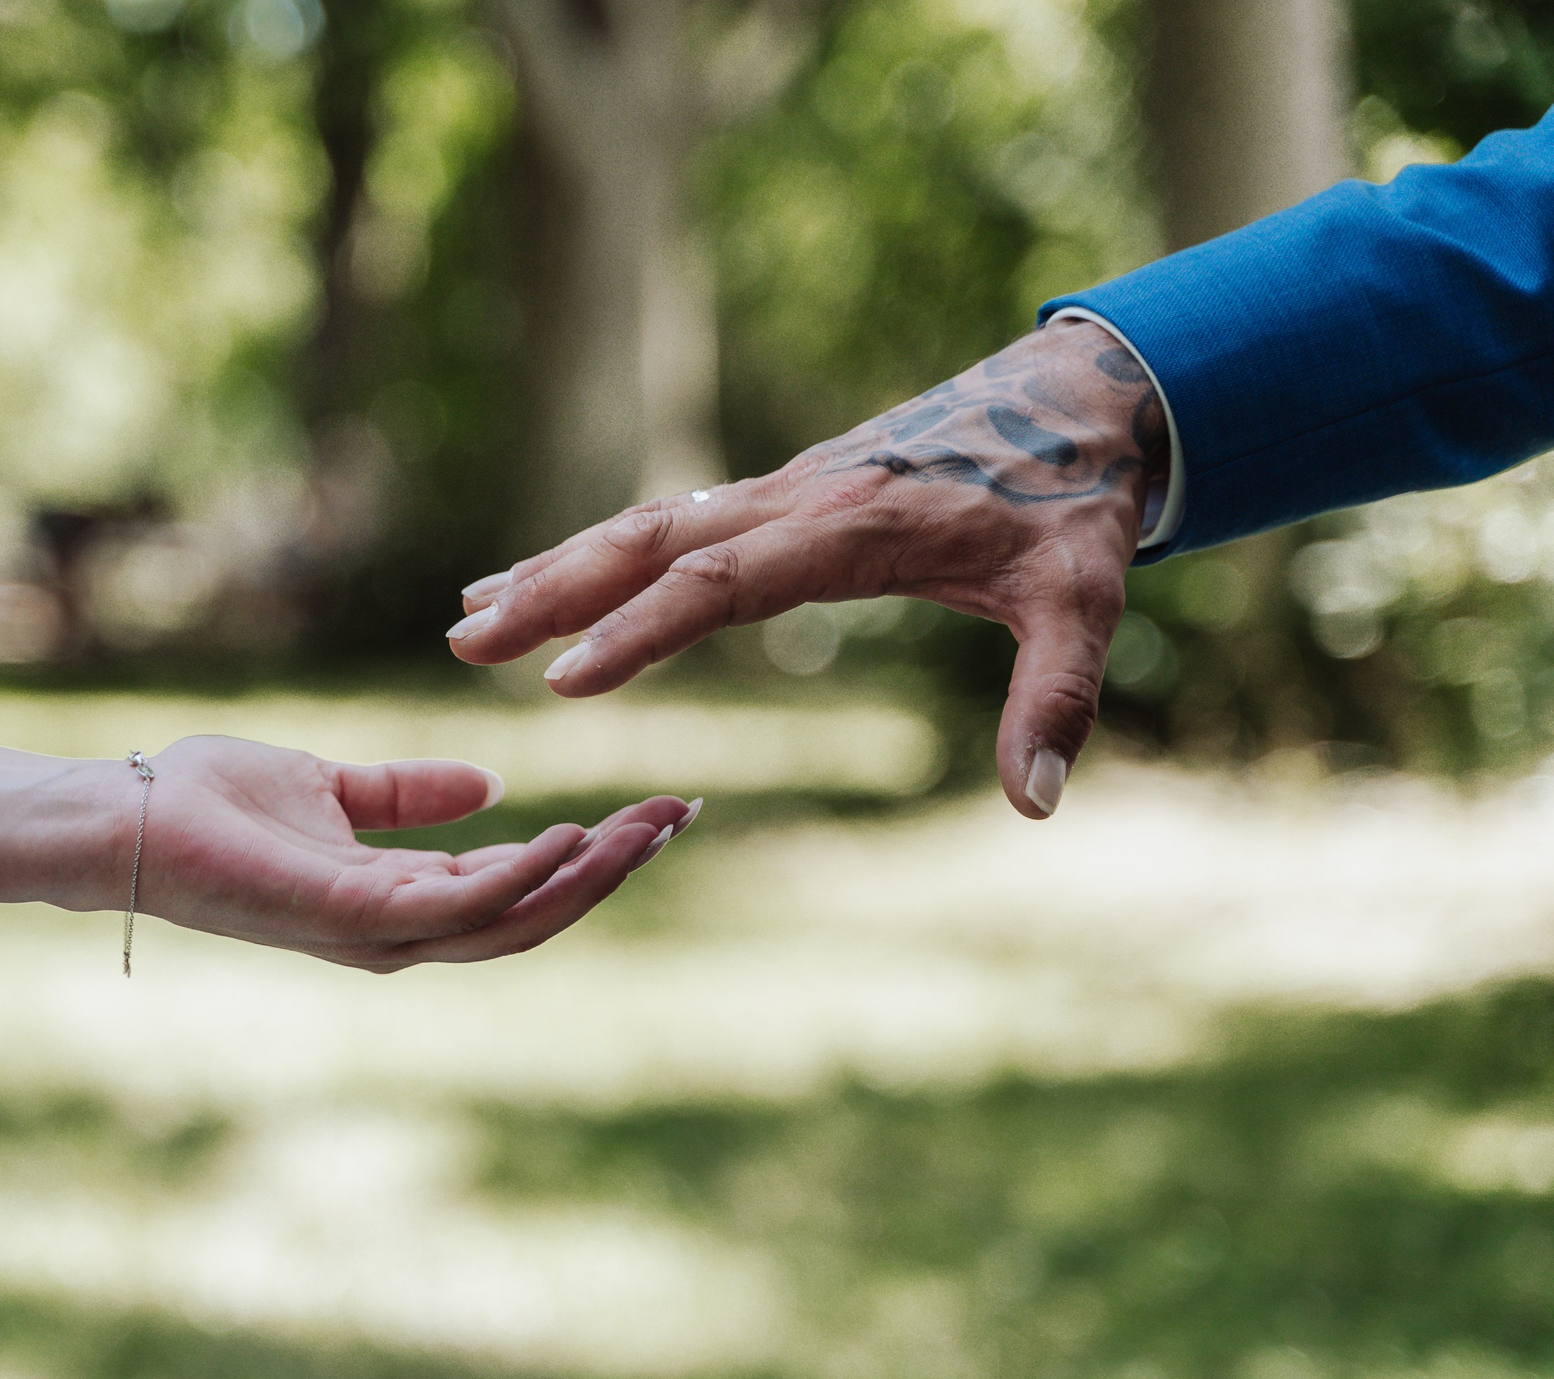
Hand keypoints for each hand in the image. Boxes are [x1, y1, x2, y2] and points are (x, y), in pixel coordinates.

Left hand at [130, 736, 697, 971]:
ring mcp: (377, 933)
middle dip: (612, 869)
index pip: (519, 885)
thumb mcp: (331, 786)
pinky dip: (519, 876)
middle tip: (678, 817)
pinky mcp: (351, 917)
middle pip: (534, 914)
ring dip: (587, 876)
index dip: (590, 853)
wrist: (129, 819)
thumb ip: (405, 794)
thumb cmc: (210, 803)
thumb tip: (486, 783)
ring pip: (512, 920)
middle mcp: (398, 931)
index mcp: (399, 899)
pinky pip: (457, 904)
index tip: (655, 810)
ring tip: (647, 824)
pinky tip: (566, 835)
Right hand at [445, 318, 1168, 818]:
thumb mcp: (1086, 598)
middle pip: (652, 539)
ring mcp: (783, 488)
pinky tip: (546, 579)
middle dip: (554, 589)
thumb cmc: (1077, 503)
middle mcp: (800, 497)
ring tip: (470, 617)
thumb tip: (1035, 803)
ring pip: (647, 522)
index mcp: (856, 525)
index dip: (641, 632)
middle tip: (467, 642)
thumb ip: (1056, 696)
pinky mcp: (781, 492)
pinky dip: (598, 549)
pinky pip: (671, 520)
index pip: (725, 584)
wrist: (1080, 400)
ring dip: (556, 567)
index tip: (566, 681)